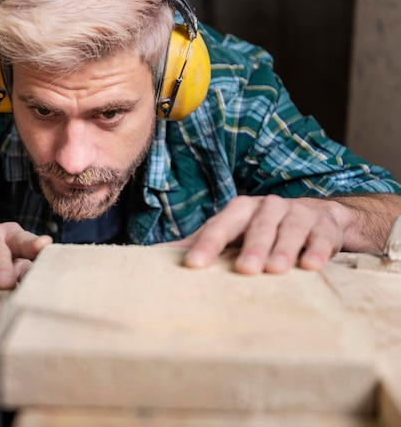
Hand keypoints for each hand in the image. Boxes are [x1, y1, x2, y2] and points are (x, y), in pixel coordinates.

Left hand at [171, 195, 344, 273]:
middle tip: (245, 270)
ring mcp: (298, 215)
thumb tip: (154, 256)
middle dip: (251, 247)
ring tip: (276, 269)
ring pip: (289, 231)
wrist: (314, 216)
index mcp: (240, 210)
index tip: (193, 265)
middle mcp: (268, 207)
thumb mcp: (230, 233)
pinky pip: (321, 238)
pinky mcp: (324, 228)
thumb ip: (198, 243)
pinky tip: (312, 266)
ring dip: (283, 249)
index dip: (207, 244)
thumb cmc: (259, 229)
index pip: (220, 226)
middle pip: (257, 227)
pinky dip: (317, 251)